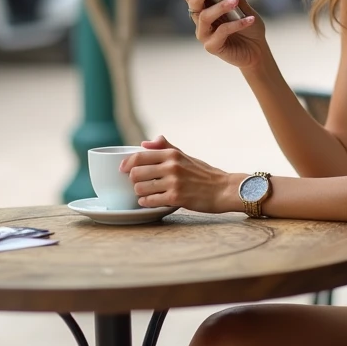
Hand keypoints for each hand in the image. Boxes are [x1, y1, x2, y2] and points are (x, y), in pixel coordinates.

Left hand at [120, 135, 240, 213]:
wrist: (224, 189)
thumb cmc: (204, 174)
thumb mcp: (186, 156)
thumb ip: (165, 148)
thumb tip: (144, 143)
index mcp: (172, 154)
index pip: (139, 156)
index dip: (126, 163)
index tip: (122, 169)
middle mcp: (171, 166)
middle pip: (135, 173)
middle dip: (133, 180)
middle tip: (138, 183)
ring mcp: (173, 183)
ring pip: (140, 188)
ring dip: (139, 193)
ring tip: (145, 194)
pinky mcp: (176, 198)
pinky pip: (149, 201)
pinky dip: (146, 202)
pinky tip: (150, 201)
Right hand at [180, 0, 266, 70]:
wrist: (257, 50)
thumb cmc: (249, 28)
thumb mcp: (245, 9)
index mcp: (205, 8)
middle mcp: (201, 21)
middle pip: (193, 4)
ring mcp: (205, 34)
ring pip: (205, 17)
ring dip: (220, 7)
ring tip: (235, 1)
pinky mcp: (212, 47)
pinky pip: (221, 32)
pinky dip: (236, 24)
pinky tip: (249, 19)